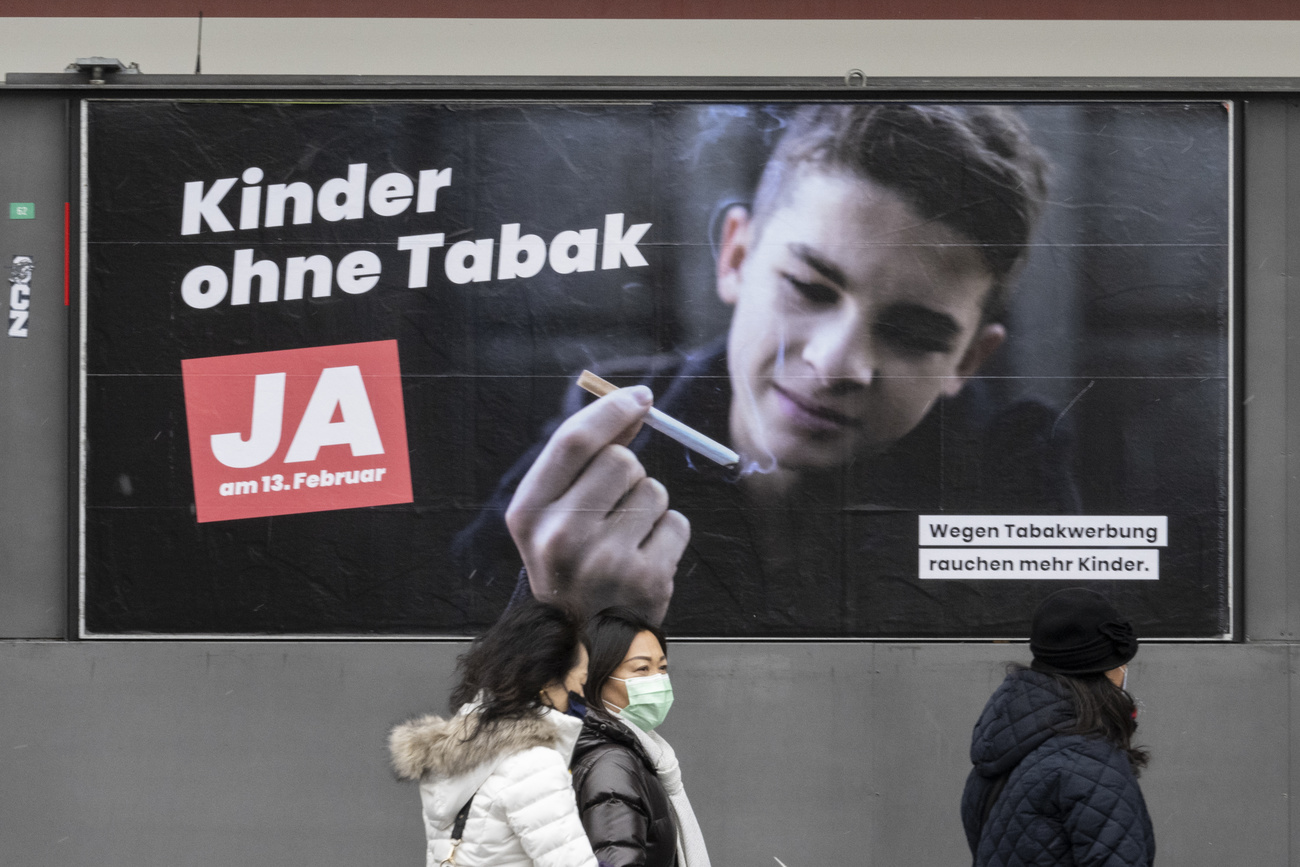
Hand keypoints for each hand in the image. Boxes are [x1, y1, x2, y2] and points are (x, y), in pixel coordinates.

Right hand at [505, 386, 689, 623]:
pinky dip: (668, 536)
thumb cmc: (572, 567)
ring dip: (649, 508)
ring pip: (654, 490)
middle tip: (614, 510)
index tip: (640, 397)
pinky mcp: (646, 580)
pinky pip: (676, 523)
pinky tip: (645, 561)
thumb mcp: (552, 518)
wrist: (585, 646)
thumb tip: (631, 405)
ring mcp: (605, 561)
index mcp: (528, 515)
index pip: (573, 441)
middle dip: (629, 475)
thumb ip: (581, 463)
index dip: (611, 411)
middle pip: (622, 460)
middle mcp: (561, 537)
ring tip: (626, 543)